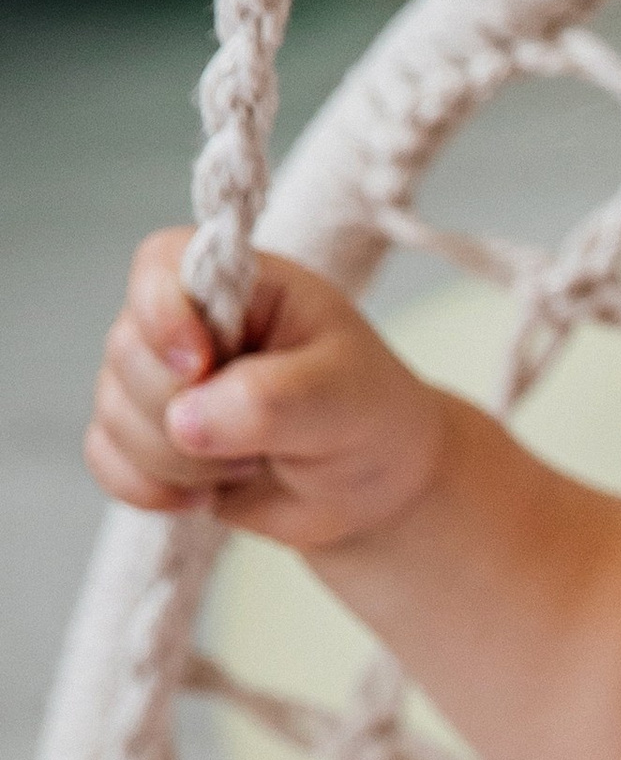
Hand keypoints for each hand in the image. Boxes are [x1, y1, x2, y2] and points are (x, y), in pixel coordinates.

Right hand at [90, 229, 456, 553]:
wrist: (374, 489)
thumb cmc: (368, 417)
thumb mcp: (342, 397)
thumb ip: (267, 399)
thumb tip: (185, 422)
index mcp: (239, 285)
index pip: (160, 263)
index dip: (162, 315)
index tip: (201, 365)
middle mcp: (186, 323)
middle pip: (126, 351)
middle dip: (186, 413)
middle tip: (264, 435)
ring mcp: (160, 380)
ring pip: (114, 413)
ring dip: (182, 461)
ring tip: (252, 461)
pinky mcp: (148, 437)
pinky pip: (106, 459)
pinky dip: (150, 489)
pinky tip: (204, 496)